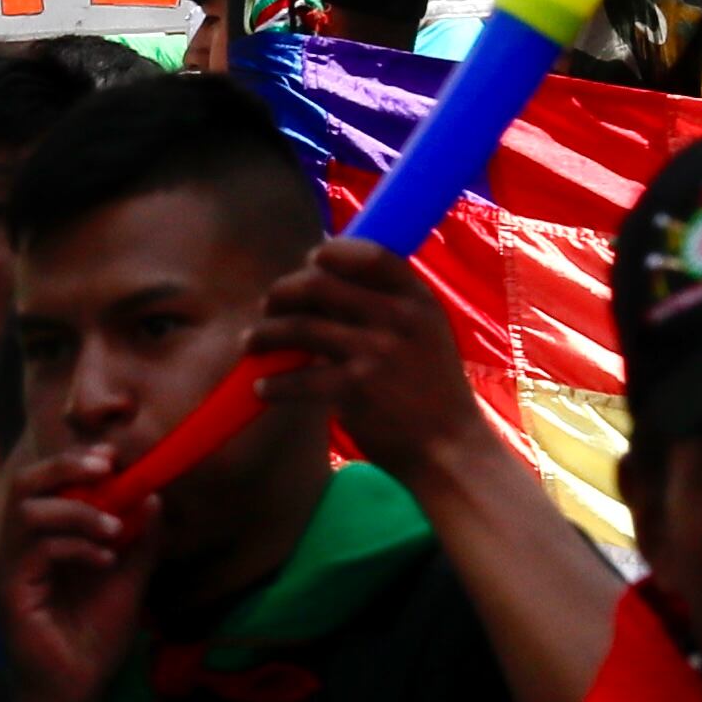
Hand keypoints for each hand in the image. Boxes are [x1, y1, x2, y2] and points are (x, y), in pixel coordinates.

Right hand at [0, 443, 153, 701]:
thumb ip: (140, 539)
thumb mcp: (129, 578)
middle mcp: (19, 544)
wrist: (78, 687)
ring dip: (78, 511)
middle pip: (26, 482)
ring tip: (115, 529)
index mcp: (42, 536)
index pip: (47, 482)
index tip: (113, 458)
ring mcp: (11, 565)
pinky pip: (36, 547)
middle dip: (66, 466)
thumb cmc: (94, 636)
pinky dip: (75, 545)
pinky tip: (105, 560)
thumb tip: (153, 494)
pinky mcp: (11, 587)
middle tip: (106, 466)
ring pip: (29, 510)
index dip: (75, 461)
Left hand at [246, 240, 488, 477]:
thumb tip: (327, 280)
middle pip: (320, 284)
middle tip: (269, 305)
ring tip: (252, 342)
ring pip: (300, 327)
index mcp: (418, 301)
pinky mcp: (355, 390)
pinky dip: (273, 384)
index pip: (370, 254)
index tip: (309, 262)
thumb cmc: (432, 390)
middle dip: (283, 291)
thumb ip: (390, 307)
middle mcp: (398, 319)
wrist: (450, 448)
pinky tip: (262, 388)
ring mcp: (376, 353)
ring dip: (266, 334)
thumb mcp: (428, 335)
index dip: (332, 252)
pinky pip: (298, 379)